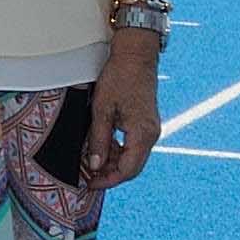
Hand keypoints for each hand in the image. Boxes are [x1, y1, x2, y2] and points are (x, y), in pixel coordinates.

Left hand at [84, 38, 161, 189]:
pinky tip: (103, 146)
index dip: (107, 180)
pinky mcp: (147, 124)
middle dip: (110, 174)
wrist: (136, 56)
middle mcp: (151, 135)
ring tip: (92, 159)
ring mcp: (151, 130)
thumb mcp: (102, 110)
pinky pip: (134, 146)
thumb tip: (95, 165)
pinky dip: (119, 150)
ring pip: (133, 158)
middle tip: (88, 174)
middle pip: (132, 167)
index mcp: (142, 134)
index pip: (127, 170)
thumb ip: (99, 140)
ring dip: (113, 162)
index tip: (90, 183)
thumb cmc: (120, 77)